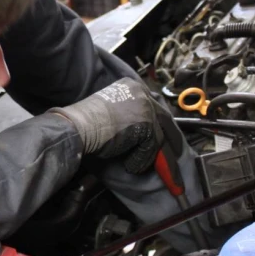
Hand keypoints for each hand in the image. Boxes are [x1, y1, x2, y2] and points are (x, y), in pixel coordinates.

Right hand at [50, 78, 167, 173]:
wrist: (78, 126)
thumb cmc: (86, 122)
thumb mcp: (111, 111)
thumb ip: (128, 114)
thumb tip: (141, 133)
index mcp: (132, 87)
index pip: (153, 105)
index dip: (160, 122)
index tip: (165, 134)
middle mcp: (142, 93)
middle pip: (164, 118)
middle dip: (171, 138)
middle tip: (176, 152)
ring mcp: (146, 108)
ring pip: (159, 136)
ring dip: (155, 156)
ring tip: (153, 169)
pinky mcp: (147, 125)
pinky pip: (151, 148)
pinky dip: (141, 160)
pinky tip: (131, 166)